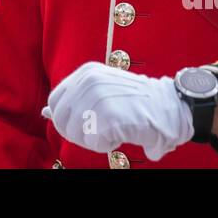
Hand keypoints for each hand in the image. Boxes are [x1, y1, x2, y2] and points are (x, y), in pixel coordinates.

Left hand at [42, 61, 193, 161]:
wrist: (169, 107)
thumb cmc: (136, 103)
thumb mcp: (103, 90)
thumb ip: (76, 100)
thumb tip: (47, 112)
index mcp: (86, 73)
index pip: (55, 102)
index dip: (66, 119)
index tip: (85, 124)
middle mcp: (88, 81)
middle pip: (62, 120)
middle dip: (79, 132)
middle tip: (103, 129)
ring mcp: (97, 98)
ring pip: (76, 134)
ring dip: (94, 138)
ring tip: (115, 127)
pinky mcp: (108, 117)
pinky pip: (93, 142)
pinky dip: (106, 144)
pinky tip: (122, 132)